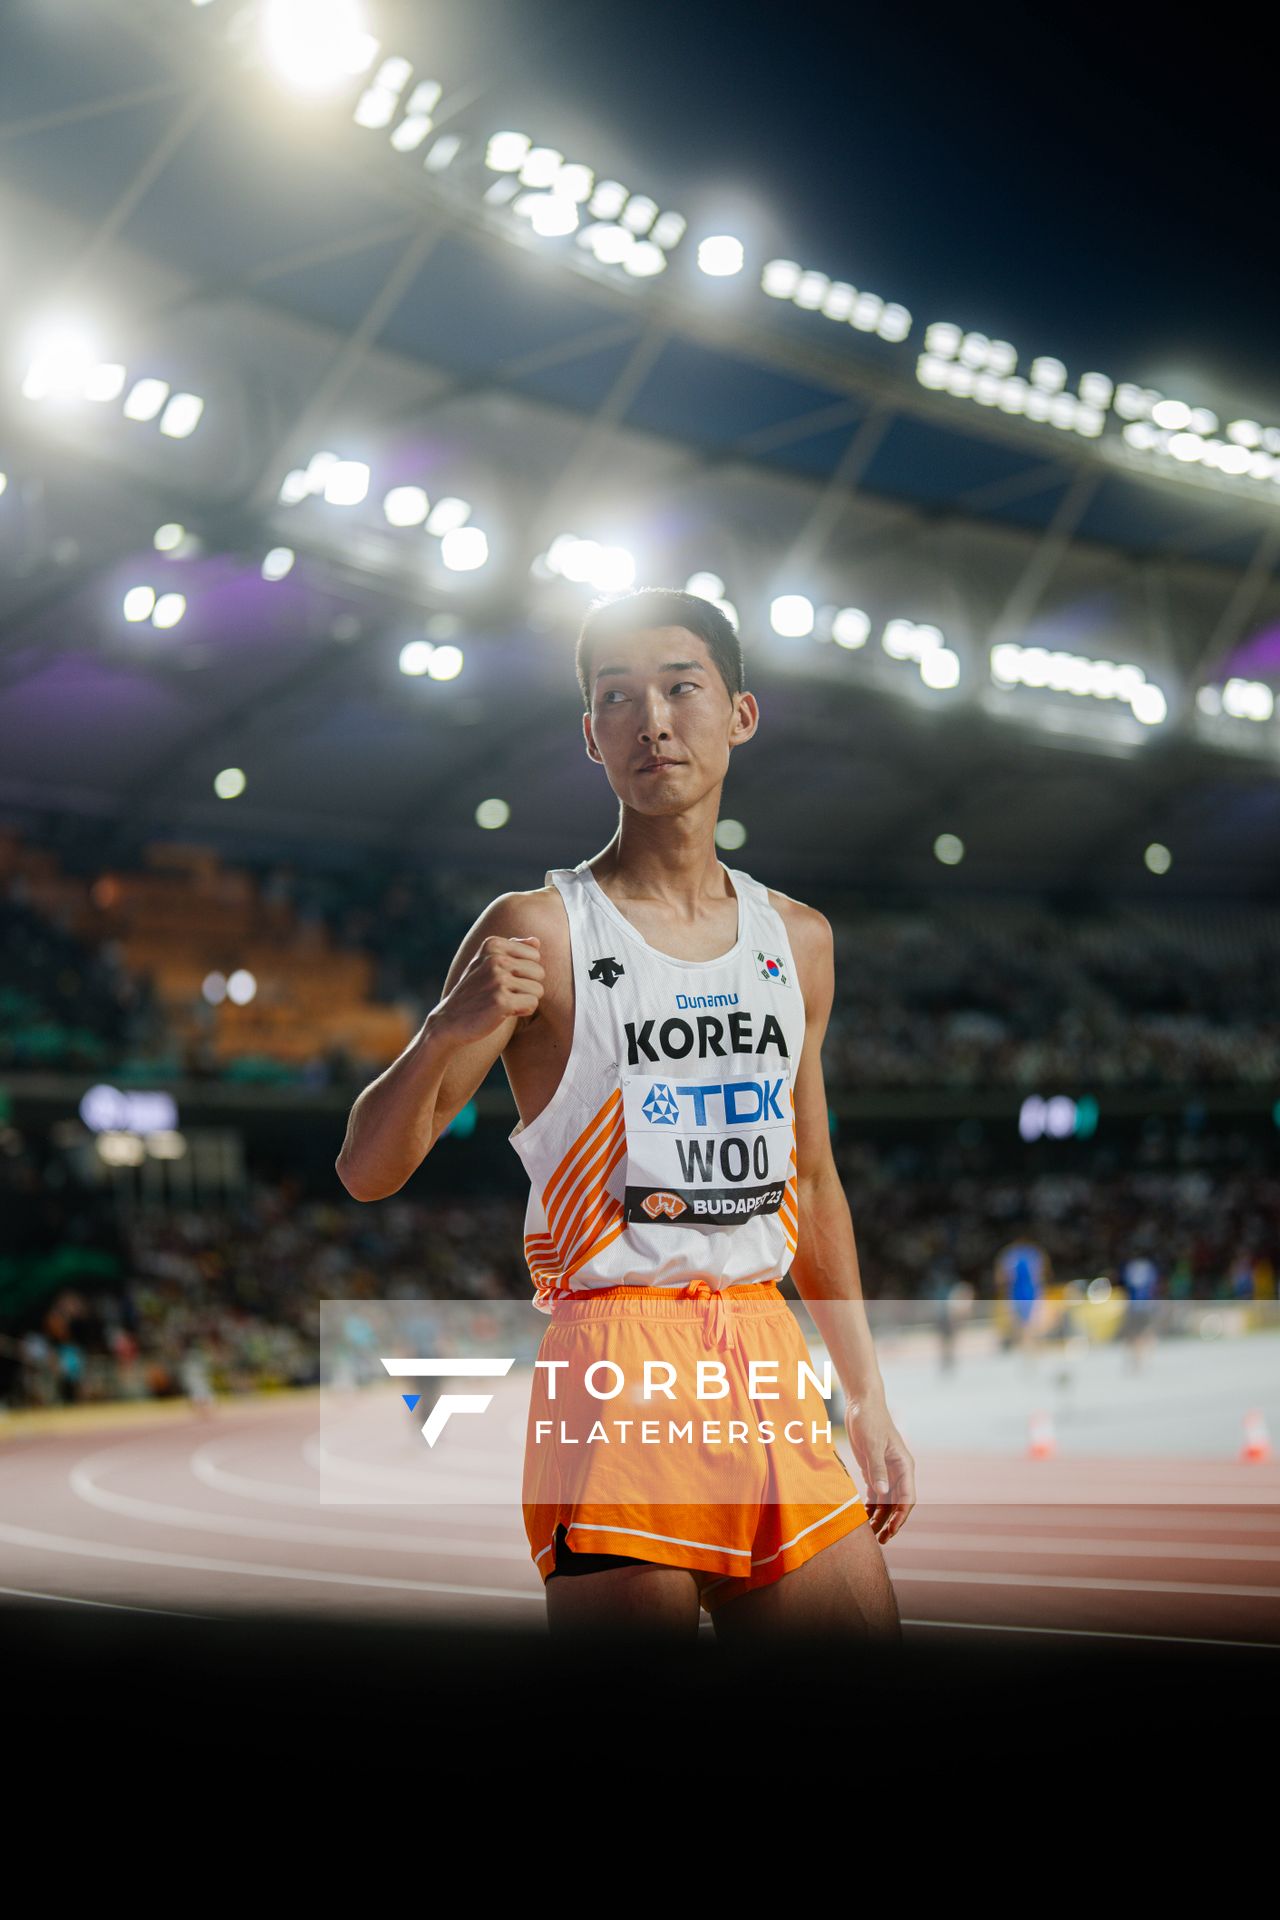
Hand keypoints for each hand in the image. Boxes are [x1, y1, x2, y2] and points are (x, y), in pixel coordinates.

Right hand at [435, 936, 544, 1045]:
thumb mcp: (487, 963)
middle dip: (528, 987)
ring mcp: (498, 980)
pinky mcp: (502, 1001)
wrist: (450, 1020)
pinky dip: (523, 1011)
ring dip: (525, 1000)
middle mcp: (495, 959)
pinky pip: (532, 1004)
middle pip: (539, 972)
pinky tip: (506, 1012)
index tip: (504, 979)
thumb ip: (512, 949)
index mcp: (492, 945)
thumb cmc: (474, 991)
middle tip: (505, 994)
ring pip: (538, 990)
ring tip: (504, 1002)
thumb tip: (537, 941)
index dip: (524, 972)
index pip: (535, 955)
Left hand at [843, 1394, 914, 1544]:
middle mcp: (898, 1472)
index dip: (900, 1517)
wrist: (862, 1403)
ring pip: (886, 1501)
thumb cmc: (870, 1420)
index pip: (907, 1498)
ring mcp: (886, 1471)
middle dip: (890, 1522)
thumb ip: (877, 1469)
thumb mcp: (873, 1445)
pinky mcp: (873, 1468)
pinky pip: (875, 1493)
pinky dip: (870, 1506)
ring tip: (870, 1534)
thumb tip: (882, 1494)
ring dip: (879, 1517)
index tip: (891, 1531)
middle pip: (897, 1504)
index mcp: (904, 1466)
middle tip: (880, 1541)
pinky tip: (863, 1517)